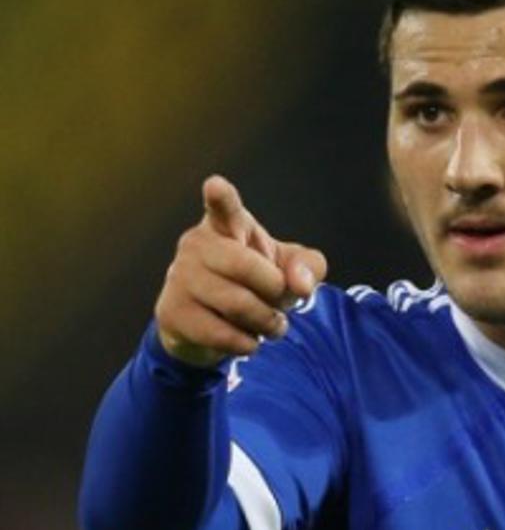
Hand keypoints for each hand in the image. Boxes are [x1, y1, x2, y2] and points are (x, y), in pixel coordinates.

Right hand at [154, 175, 327, 367]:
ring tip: (271, 325)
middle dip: (274, 290)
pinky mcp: (171, 312)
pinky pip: (221, 334)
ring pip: (236, 304)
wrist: (212, 324)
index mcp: (227, 224)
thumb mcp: (290, 269)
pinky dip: (247, 343)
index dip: (221, 197)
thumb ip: (308, 267)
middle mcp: (196, 244)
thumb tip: (301, 285)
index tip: (216, 185)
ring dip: (266, 322)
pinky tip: (249, 340)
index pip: (224, 208)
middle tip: (280, 300)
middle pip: (246, 267)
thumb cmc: (257, 284)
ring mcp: (179, 277)